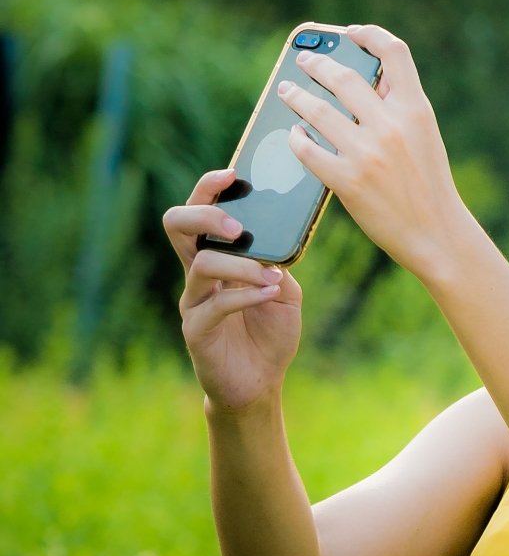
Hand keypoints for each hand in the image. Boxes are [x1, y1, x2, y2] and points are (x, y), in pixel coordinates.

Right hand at [163, 167, 303, 412]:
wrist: (260, 382)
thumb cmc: (270, 332)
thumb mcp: (284, 290)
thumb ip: (279, 262)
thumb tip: (279, 239)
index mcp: (216, 257)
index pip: (198, 211)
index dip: (209, 188)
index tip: (234, 173)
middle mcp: (197, 274)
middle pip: (176, 225)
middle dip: (204, 215)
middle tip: (235, 226)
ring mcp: (194, 300)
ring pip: (200, 264)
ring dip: (240, 264)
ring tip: (271, 275)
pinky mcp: (197, 329)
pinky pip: (216, 303)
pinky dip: (246, 294)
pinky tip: (269, 293)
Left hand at [277, 25, 480, 278]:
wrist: (437, 233)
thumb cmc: (429, 184)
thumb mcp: (425, 137)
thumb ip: (400, 106)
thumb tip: (369, 79)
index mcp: (416, 110)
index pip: (395, 52)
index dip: (370, 35)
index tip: (351, 33)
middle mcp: (391, 126)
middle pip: (344, 77)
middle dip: (317, 64)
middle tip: (304, 61)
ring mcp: (367, 154)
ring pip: (317, 110)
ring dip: (296, 97)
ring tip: (286, 92)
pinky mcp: (347, 181)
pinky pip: (307, 150)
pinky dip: (297, 138)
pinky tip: (295, 134)